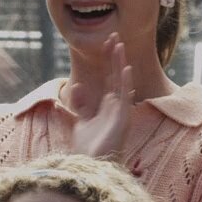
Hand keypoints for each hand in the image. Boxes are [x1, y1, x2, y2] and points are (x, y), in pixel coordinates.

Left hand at [68, 35, 133, 160]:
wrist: (90, 166)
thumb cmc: (88, 148)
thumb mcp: (80, 121)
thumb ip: (80, 104)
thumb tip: (77, 86)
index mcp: (108, 105)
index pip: (110, 77)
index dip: (108, 60)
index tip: (106, 42)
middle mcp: (117, 106)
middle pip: (116, 75)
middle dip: (115, 56)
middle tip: (114, 35)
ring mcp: (121, 111)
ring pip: (122, 81)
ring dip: (120, 63)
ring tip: (118, 44)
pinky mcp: (122, 119)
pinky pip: (125, 97)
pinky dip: (124, 82)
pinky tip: (124, 67)